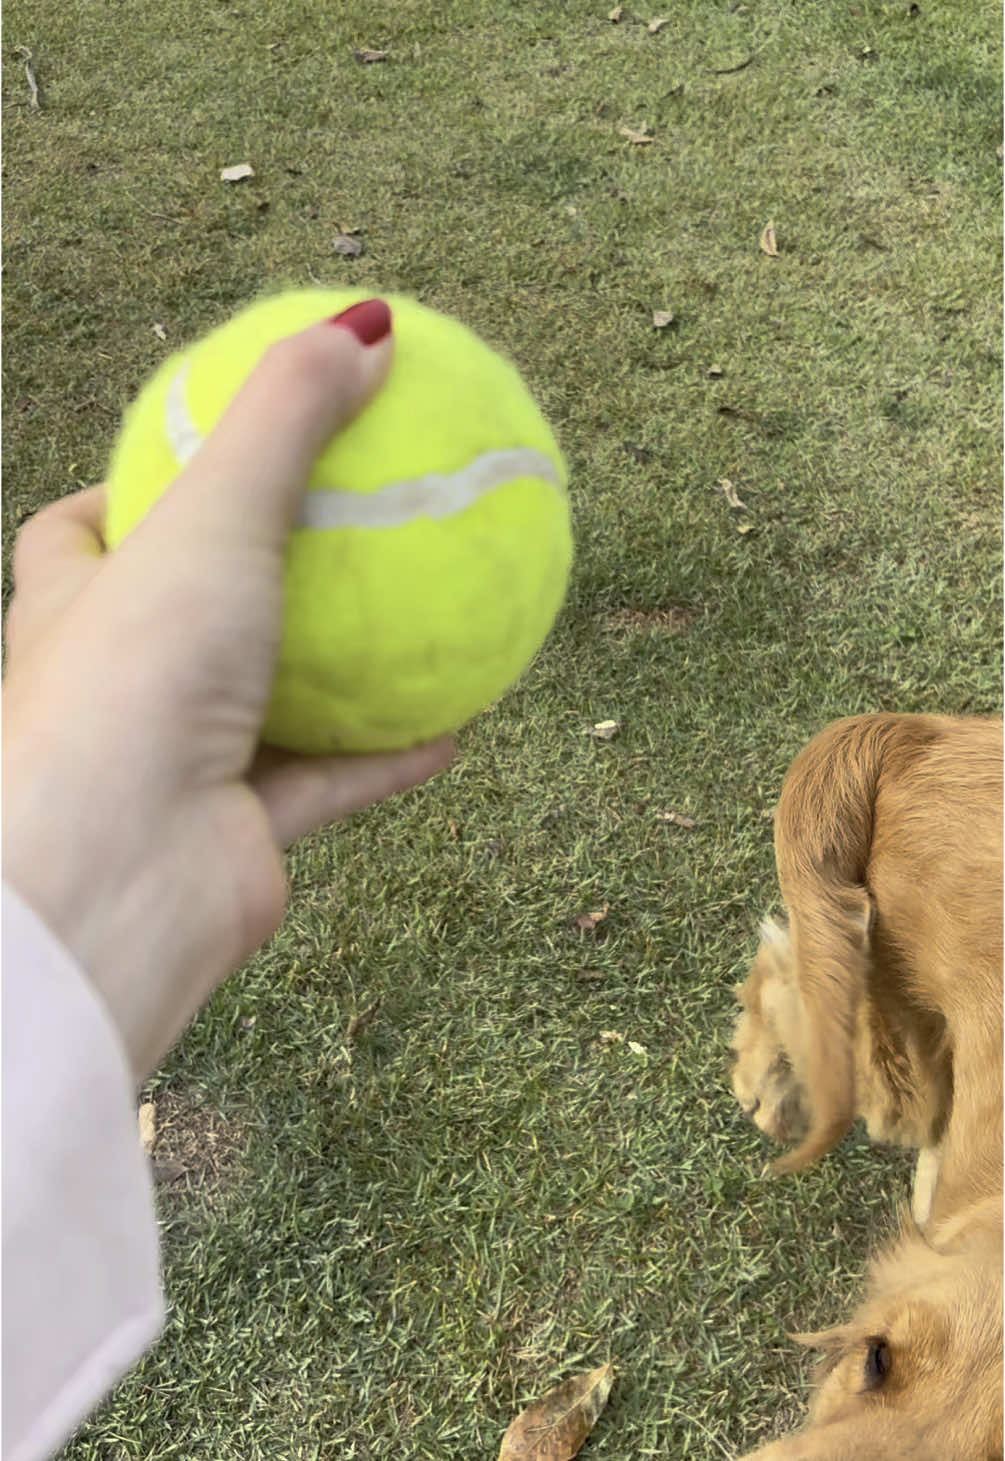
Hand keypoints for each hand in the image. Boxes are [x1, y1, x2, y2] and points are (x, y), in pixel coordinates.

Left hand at [3, 307, 453, 1080]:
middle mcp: (116, 682)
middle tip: (332, 531)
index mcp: (72, 606)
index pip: (77, 531)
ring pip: (266, 704)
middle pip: (178, 614)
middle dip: (246, 580)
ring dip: (334, 673)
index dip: (129, 487)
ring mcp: (178, 761)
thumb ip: (285, 420)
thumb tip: (370, 325)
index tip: (199, 453)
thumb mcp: (212, 519)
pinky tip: (455, 726)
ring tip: (412, 626)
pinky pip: (327, 782)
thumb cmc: (131, 680)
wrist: (119, 882)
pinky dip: (385, 755)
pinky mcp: (238, 833)